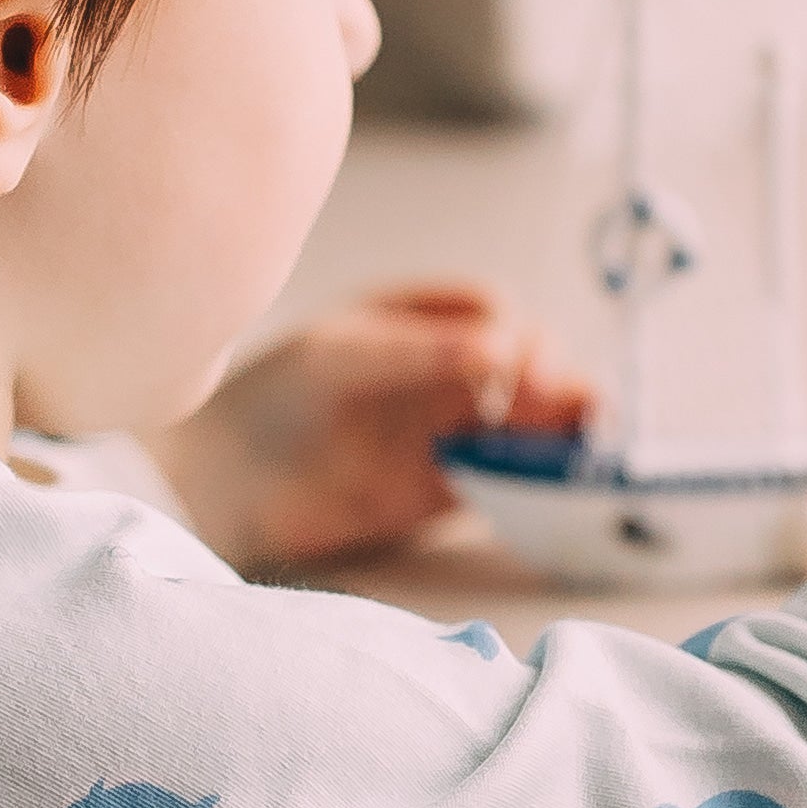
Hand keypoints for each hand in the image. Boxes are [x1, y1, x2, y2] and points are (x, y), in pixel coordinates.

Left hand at [150, 283, 599, 572]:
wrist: (217, 484)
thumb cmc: (269, 397)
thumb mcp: (341, 357)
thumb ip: (419, 352)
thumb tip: (503, 346)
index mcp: (419, 321)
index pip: (492, 315)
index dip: (515, 333)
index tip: (519, 361)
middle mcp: (442, 373)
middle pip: (525, 370)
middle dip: (558, 384)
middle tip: (575, 406)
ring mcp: (446, 433)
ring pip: (526, 428)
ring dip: (563, 434)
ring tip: (589, 444)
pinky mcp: (443, 493)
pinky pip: (506, 484)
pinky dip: (537, 486)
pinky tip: (556, 487)